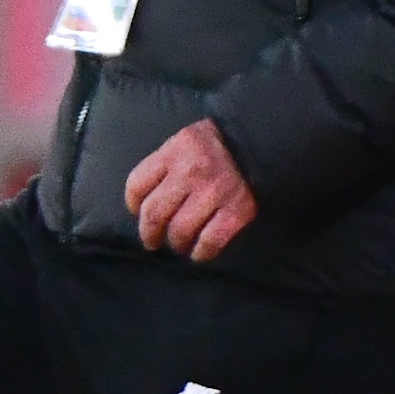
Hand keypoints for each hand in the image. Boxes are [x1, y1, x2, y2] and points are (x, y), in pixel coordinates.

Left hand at [125, 120, 258, 260]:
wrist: (261, 141)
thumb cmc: (218, 142)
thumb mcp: (185, 140)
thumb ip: (165, 164)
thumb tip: (144, 201)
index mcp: (174, 151)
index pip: (137, 184)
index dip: (133, 205)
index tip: (137, 212)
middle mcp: (191, 172)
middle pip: (154, 213)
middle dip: (149, 233)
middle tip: (152, 240)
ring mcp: (215, 192)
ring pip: (180, 231)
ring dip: (176, 243)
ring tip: (179, 244)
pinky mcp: (237, 210)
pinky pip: (210, 240)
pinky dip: (201, 252)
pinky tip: (199, 253)